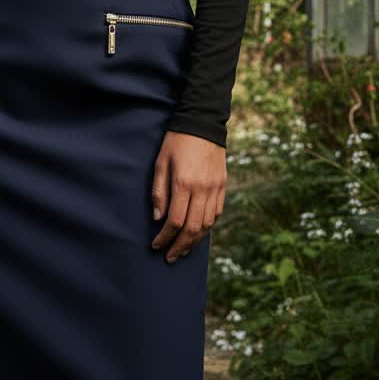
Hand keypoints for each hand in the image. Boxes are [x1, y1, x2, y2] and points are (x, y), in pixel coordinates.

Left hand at [151, 132, 225, 262]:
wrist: (202, 122)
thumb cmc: (176, 141)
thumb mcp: (160, 162)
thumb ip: (159, 191)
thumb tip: (158, 218)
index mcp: (184, 183)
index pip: (175, 221)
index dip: (165, 237)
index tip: (156, 245)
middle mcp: (202, 189)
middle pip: (193, 228)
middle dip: (180, 246)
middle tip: (169, 257)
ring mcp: (215, 188)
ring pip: (207, 224)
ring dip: (195, 241)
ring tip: (183, 250)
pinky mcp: (222, 185)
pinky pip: (216, 213)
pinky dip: (207, 226)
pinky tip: (198, 232)